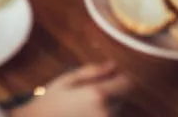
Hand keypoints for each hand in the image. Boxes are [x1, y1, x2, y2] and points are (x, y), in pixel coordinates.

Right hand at [10, 62, 128, 116]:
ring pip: (116, 110)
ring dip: (106, 105)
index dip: (121, 77)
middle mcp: (105, 112)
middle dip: (112, 91)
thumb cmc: (50, 102)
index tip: (112, 75)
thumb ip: (93, 71)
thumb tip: (114, 65)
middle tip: (89, 92)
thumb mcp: (67, 80)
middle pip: (122, 97)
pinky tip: (84, 113)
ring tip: (83, 106)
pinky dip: (100, 114)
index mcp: (97, 94)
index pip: (127, 83)